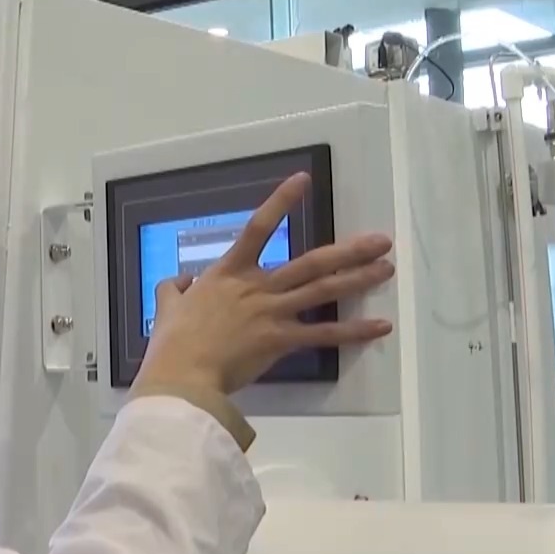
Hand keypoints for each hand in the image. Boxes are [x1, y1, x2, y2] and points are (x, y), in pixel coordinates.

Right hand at [134, 173, 393, 396]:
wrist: (182, 373)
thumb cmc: (172, 340)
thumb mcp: (167, 306)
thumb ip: (174, 289)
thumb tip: (180, 281)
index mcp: (229, 272)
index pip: (258, 228)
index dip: (281, 202)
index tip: (303, 179)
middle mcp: (257, 286)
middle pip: (310, 262)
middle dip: (348, 251)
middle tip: (380, 241)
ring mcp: (272, 312)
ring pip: (322, 291)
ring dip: (358, 279)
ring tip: (386, 269)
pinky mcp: (281, 340)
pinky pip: (323, 334)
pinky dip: (353, 331)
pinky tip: (379, 326)